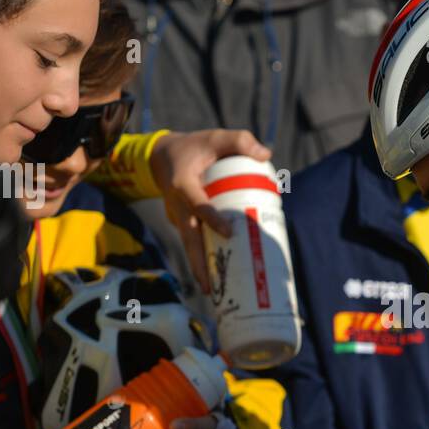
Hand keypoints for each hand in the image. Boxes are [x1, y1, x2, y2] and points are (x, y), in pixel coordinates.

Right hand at [147, 128, 271, 293]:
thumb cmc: (195, 147)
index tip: (228, 232)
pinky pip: (194, 241)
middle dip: (198, 262)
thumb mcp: (215, 137)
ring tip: (212, 292)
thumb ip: (239, 141)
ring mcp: (177, 217)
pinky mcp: (182, 224)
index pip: (198, 205)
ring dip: (199, 268)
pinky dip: (203, 258)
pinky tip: (217, 276)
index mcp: (182, 184)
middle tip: (210, 286)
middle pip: (189, 237)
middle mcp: (177, 205)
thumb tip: (266, 155)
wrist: (162, 157)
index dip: (212, 218)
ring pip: (189, 245)